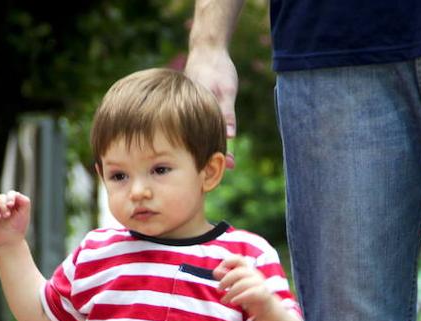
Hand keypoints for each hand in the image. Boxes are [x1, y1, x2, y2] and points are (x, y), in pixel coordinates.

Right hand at [0, 190, 31, 247]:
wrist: (9, 242)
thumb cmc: (17, 228)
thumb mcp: (25, 214)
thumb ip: (25, 201)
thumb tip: (16, 193)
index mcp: (11, 202)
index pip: (10, 193)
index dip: (10, 197)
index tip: (11, 205)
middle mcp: (1, 204)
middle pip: (0, 197)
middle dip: (3, 205)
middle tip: (6, 216)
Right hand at [185, 47, 237, 168]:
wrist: (207, 50)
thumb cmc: (216, 67)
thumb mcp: (225, 89)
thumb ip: (227, 112)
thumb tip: (230, 136)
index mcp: (193, 111)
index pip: (203, 138)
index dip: (215, 153)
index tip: (229, 165)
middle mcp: (189, 114)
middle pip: (199, 140)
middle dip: (211, 155)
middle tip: (227, 170)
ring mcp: (191, 112)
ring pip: (201, 135)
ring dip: (211, 147)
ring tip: (223, 164)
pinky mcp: (196, 110)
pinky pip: (202, 127)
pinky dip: (209, 136)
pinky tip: (219, 146)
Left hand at [214, 255, 274, 316]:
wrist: (266, 308)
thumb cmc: (248, 294)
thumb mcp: (235, 285)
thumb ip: (226, 278)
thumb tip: (216, 271)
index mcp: (247, 270)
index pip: (238, 259)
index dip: (227, 262)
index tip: (217, 273)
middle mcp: (254, 274)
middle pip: (239, 272)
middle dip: (225, 280)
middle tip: (218, 289)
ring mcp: (260, 284)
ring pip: (244, 284)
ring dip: (230, 293)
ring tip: (224, 300)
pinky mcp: (263, 294)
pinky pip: (251, 293)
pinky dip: (240, 298)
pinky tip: (233, 302)